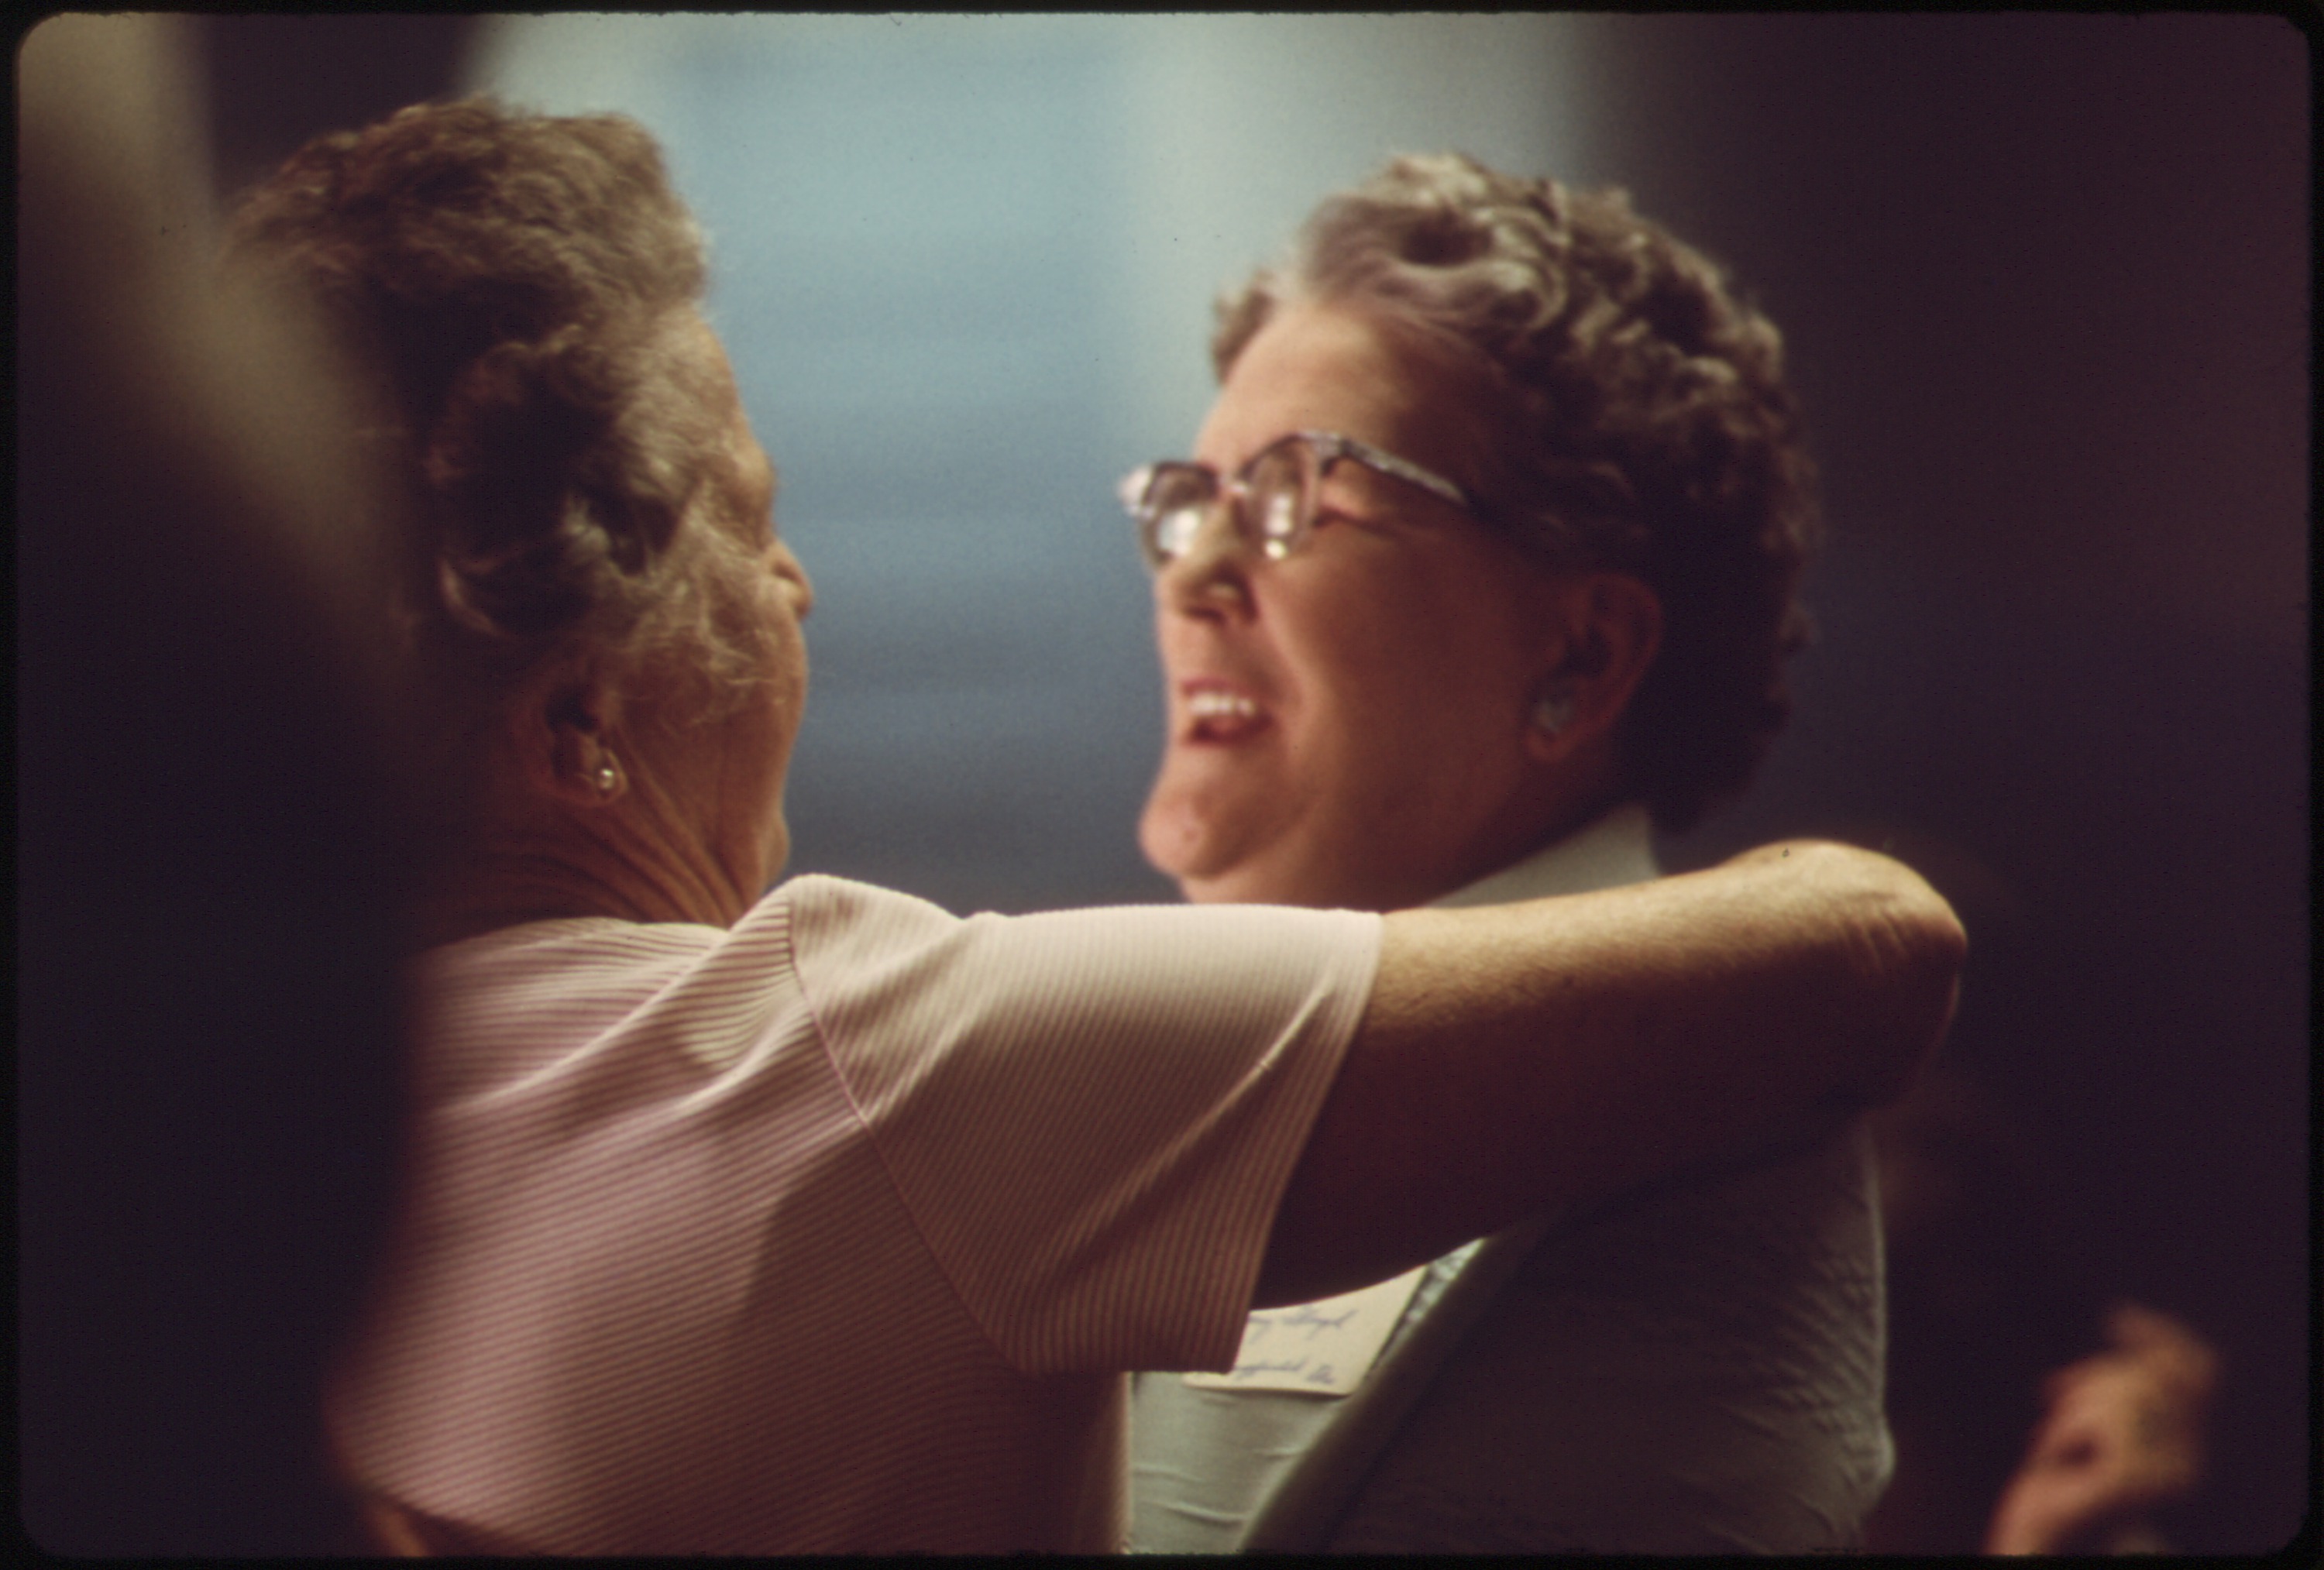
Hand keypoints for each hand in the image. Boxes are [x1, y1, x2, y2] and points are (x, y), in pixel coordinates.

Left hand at [1984, 1302, 2218, 1553]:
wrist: (2041, 1526)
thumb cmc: (2061, 1470)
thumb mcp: (2092, 1412)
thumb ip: (2116, 1376)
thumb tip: (2120, 1314)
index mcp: (2192, 1446)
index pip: (2197, 1373)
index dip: (2164, 1336)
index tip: (2116, 1314)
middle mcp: (2192, 1462)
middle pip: (2148, 1376)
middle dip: (2093, 1379)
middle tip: (2055, 1401)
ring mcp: (2168, 1474)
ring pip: (2119, 1394)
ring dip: (2072, 1410)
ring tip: (2055, 1441)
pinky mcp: (2134, 1478)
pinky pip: (2097, 1421)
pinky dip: (2063, 1431)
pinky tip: (2053, 1457)